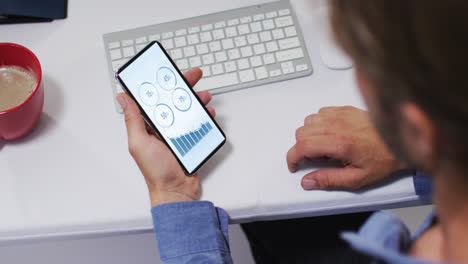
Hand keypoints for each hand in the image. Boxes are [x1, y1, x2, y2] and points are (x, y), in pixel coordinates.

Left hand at [117, 68, 214, 206]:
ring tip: (203, 96)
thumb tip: (123, 98)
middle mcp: (163, 126)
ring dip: (197, 100)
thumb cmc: (156, 172)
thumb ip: (133, 120)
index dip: (159, 84)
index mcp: (148, 125)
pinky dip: (205, 116)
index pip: (153, 98)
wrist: (176, 191)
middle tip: (192, 76)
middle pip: (173, 100)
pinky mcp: (191, 139)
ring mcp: (178, 132)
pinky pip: (199, 123)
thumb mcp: (139, 143)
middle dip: (183, 86)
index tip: (166, 72)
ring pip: (188, 109)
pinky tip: (208, 113)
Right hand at [287, 106, 405, 189]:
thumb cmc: (385, 159)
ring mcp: (342, 115)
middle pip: (302, 132)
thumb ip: (329, 180)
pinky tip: (329, 133)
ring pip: (309, 121)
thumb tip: (308, 181)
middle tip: (313, 160)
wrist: (403, 141)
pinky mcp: (346, 109)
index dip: (292, 157)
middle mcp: (339, 125)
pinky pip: (321, 112)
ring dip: (309, 135)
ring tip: (323, 147)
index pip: (302, 145)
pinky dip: (319, 123)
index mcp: (340, 143)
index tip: (294, 165)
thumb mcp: (357, 179)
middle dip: (301, 148)